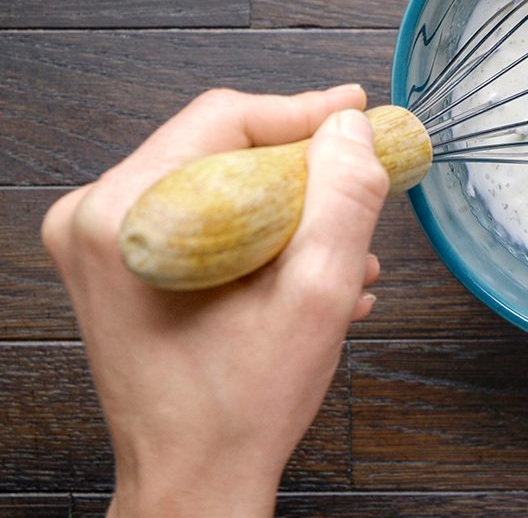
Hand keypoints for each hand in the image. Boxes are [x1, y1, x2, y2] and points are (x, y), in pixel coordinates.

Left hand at [41, 85, 389, 517]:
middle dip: (303, 171)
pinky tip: (310, 273)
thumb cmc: (239, 407)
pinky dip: (259, 234)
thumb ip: (343, 200)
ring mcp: (102, 245)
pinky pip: (200, 218)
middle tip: (361, 188)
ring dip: (289, 208)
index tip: (359, 115)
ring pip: (216, 183)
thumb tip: (352, 128)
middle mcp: (98, 219)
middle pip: (220, 149)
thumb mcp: (316, 295)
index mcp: (127, 215)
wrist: (193, 480)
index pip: (224, 120)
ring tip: (348, 254)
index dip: (304, 114)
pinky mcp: (119, 268)